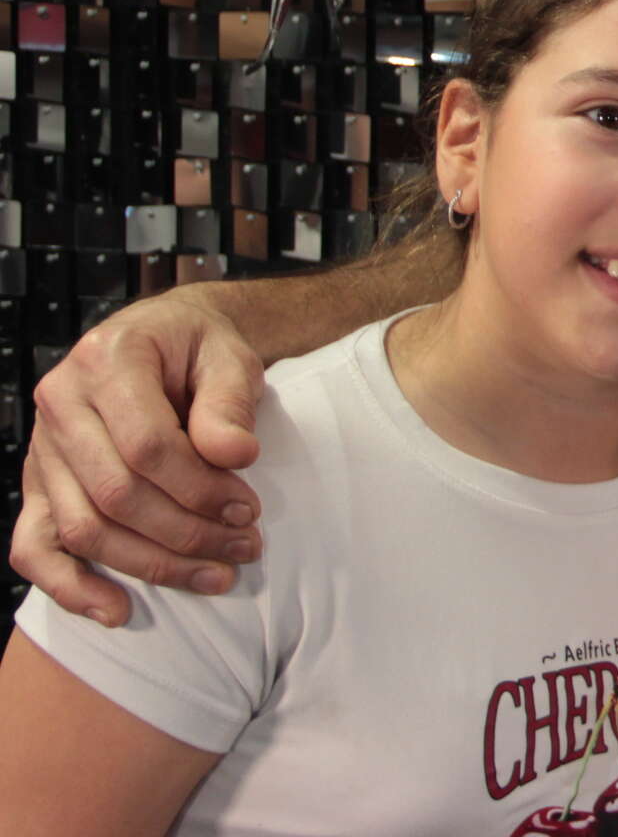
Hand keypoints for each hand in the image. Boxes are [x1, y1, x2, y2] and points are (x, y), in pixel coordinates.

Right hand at [10, 289, 266, 623]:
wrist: (166, 339)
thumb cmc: (200, 349)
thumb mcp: (229, 356)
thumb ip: (229, 402)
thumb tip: (235, 456)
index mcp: (106, 361)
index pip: (147, 445)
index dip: (200, 487)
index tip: (249, 510)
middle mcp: (61, 404)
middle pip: (116, 494)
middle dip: (187, 532)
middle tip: (245, 546)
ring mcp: (42, 449)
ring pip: (84, 528)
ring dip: (153, 564)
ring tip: (217, 575)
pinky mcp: (38, 485)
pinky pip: (35, 547)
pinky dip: (71, 586)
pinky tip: (118, 611)